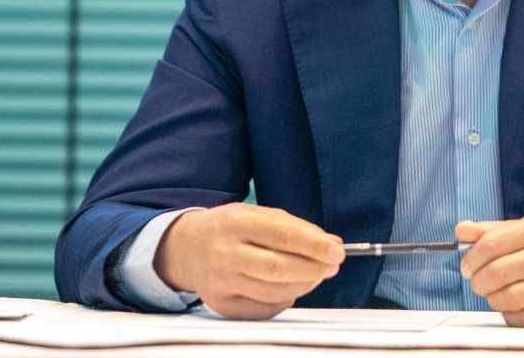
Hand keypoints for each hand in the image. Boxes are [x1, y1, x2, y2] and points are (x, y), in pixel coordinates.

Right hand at [155, 203, 343, 318]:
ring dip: (304, 285)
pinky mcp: (220, 303)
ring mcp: (220, 281)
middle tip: (332, 266)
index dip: (314, 246)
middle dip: (313, 269)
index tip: (337, 252)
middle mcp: (225, 252)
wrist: (186, 247)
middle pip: (279, 268)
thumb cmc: (229, 228)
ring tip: (314, 275)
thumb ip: (295, 227)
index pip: (283, 235)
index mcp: (236, 222)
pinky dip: (285, 299)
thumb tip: (332, 243)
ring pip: (274, 291)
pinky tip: (289, 287)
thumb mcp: (257, 214)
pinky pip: (264, 308)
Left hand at [456, 213, 523, 326]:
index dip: (471, 259)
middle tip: (478, 283)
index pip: (492, 244)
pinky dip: (511, 315)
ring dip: (493, 300)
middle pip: (497, 274)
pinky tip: (513, 306)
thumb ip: (493, 230)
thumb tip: (460, 231)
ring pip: (509, 299)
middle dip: (479, 282)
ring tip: (495, 294)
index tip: (467, 267)